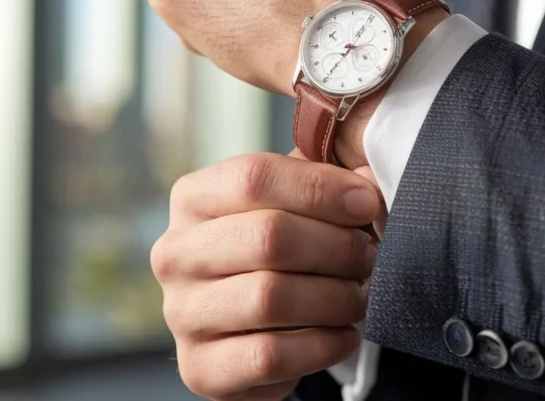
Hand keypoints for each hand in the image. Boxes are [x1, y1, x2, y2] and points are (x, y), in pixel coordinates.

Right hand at [151, 152, 382, 399]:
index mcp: (193, 199)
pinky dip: (321, 345)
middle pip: (266, 237)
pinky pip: (270, 356)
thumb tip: (366, 187)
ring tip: (358, 295)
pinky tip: (343, 335)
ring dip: (333, 297)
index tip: (366, 204)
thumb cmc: (280, 252)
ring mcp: (182, 313)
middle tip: (368, 255)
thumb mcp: (294, 203)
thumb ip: (324, 181)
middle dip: (335, 246)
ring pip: (270, 298)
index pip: (253, 177)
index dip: (320, 188)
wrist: (254, 330)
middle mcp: (176, 254)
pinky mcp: (200, 368)